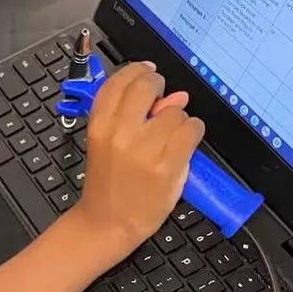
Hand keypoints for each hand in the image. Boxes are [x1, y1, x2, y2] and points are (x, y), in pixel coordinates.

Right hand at [74, 62, 203, 258]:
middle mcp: (120, 132)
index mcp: (99, 125)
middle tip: (162, 101)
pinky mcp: (168, 164)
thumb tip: (172, 96)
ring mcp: (145, 148)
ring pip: (177, 110)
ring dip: (178, 118)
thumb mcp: (107, 143)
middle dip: (159, 86)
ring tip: (169, 135)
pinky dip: (193, 132)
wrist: (109, 221)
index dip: (136, 71)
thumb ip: (134, 116)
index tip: (146, 71)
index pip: (119, 82)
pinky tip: (184, 143)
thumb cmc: (108, 182)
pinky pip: (192, 129)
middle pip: (147, 85)